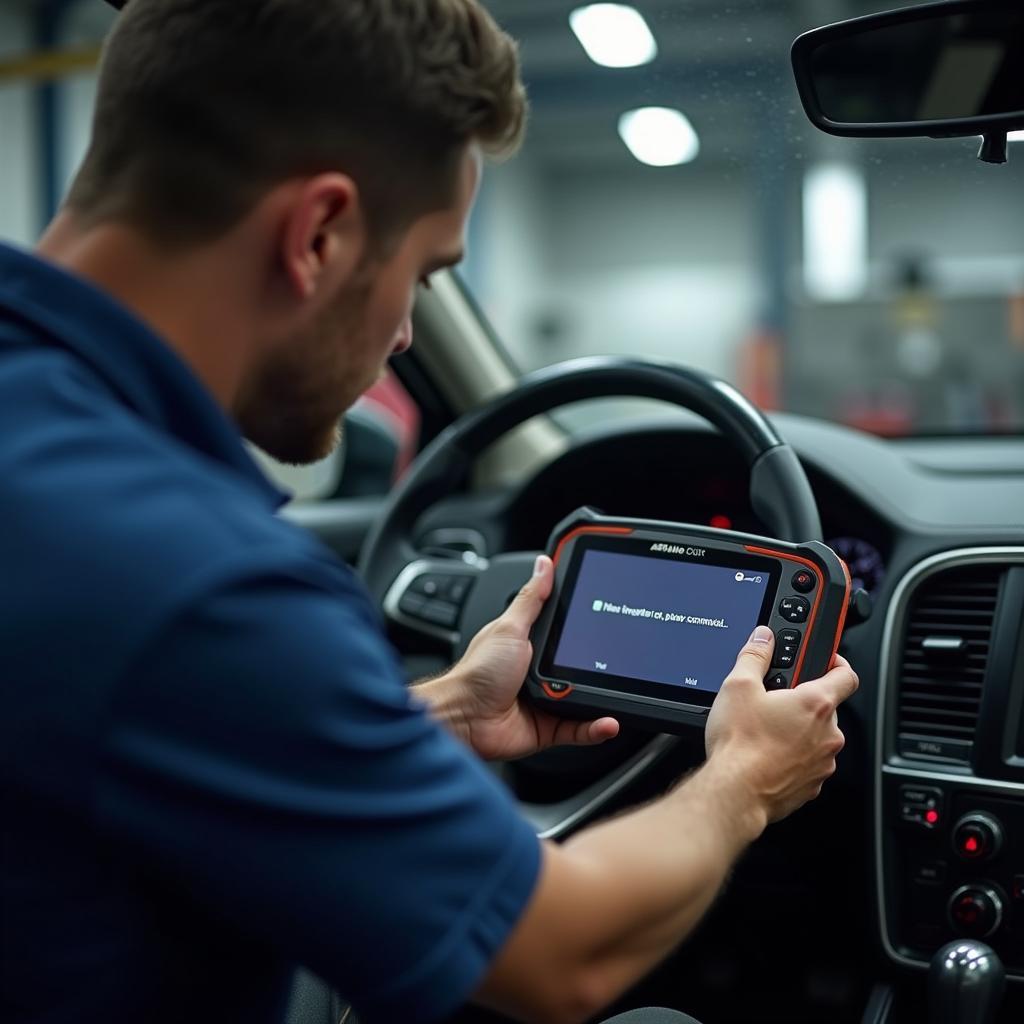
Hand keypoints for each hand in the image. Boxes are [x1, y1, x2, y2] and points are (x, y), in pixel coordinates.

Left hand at [424, 555, 619, 760]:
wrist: (464, 718)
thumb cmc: (478, 673)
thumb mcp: (510, 627)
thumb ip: (531, 599)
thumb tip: (544, 564)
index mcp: (530, 644)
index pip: (564, 630)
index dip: (584, 625)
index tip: (608, 615)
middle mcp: (539, 672)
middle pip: (580, 665)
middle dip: (598, 664)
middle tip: (616, 659)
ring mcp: (546, 700)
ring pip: (585, 697)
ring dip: (603, 697)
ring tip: (619, 689)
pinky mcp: (548, 727)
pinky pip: (579, 728)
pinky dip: (596, 727)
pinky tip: (609, 721)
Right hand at [705, 626, 858, 823]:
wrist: (735, 793)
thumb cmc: (740, 744)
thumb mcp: (738, 686)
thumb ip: (755, 656)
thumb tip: (763, 638)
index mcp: (816, 704)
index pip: (846, 675)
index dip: (836, 663)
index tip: (824, 661)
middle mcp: (828, 735)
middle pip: (826, 707)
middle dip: (803, 702)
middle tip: (775, 701)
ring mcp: (823, 763)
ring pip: (816, 737)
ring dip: (798, 732)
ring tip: (765, 732)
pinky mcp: (811, 785)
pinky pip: (808, 763)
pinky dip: (792, 757)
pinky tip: (766, 755)